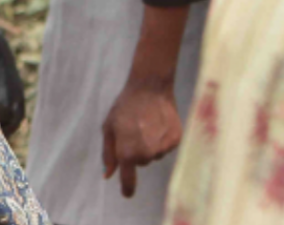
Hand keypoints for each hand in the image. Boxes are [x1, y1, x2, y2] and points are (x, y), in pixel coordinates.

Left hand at [101, 75, 183, 196]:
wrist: (150, 88)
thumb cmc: (125, 107)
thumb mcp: (109, 128)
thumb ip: (108, 154)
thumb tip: (108, 175)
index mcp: (127, 152)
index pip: (128, 179)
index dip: (127, 188)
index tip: (127, 194)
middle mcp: (146, 154)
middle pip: (141, 163)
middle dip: (136, 151)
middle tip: (134, 130)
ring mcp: (163, 148)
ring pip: (154, 155)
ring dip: (149, 145)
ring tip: (146, 124)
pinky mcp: (175, 140)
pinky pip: (166, 147)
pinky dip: (161, 139)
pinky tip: (158, 123)